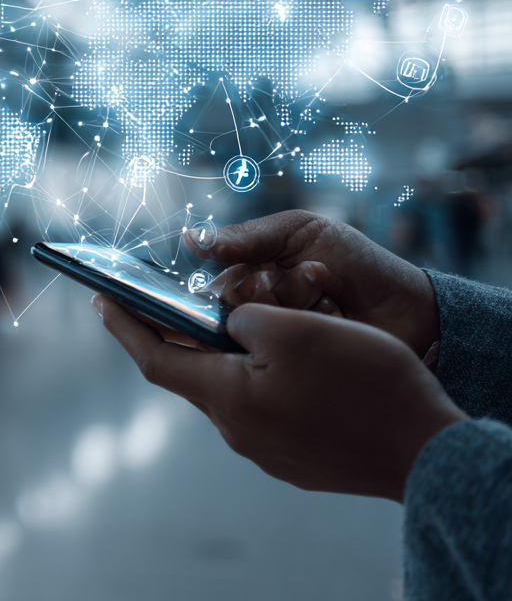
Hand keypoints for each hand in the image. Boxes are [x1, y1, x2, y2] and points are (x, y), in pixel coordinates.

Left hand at [96, 296, 465, 501]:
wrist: (426, 452)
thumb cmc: (362, 383)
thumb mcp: (294, 329)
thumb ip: (244, 318)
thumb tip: (227, 323)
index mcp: (226, 398)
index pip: (155, 359)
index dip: (124, 326)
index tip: (100, 299)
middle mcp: (237, 431)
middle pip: (196, 374)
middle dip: (184, 335)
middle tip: (171, 300)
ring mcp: (268, 451)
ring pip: (236, 390)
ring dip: (233, 357)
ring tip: (245, 323)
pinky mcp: (298, 459)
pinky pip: (269, 410)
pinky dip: (266, 380)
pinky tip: (292, 364)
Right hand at [195, 210, 439, 356]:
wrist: (407, 303)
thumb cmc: (354, 262)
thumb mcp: (300, 231)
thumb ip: (248, 236)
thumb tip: (192, 240)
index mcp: (246, 284)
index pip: (209, 294)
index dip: (224, 286)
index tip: (248, 276)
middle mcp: (256, 318)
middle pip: (232, 312)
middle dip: (273, 287)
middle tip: (311, 276)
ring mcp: (279, 346)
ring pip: (261, 328)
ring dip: (299, 299)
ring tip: (329, 291)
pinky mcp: (301, 368)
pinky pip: (291, 346)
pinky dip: (318, 319)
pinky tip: (339, 312)